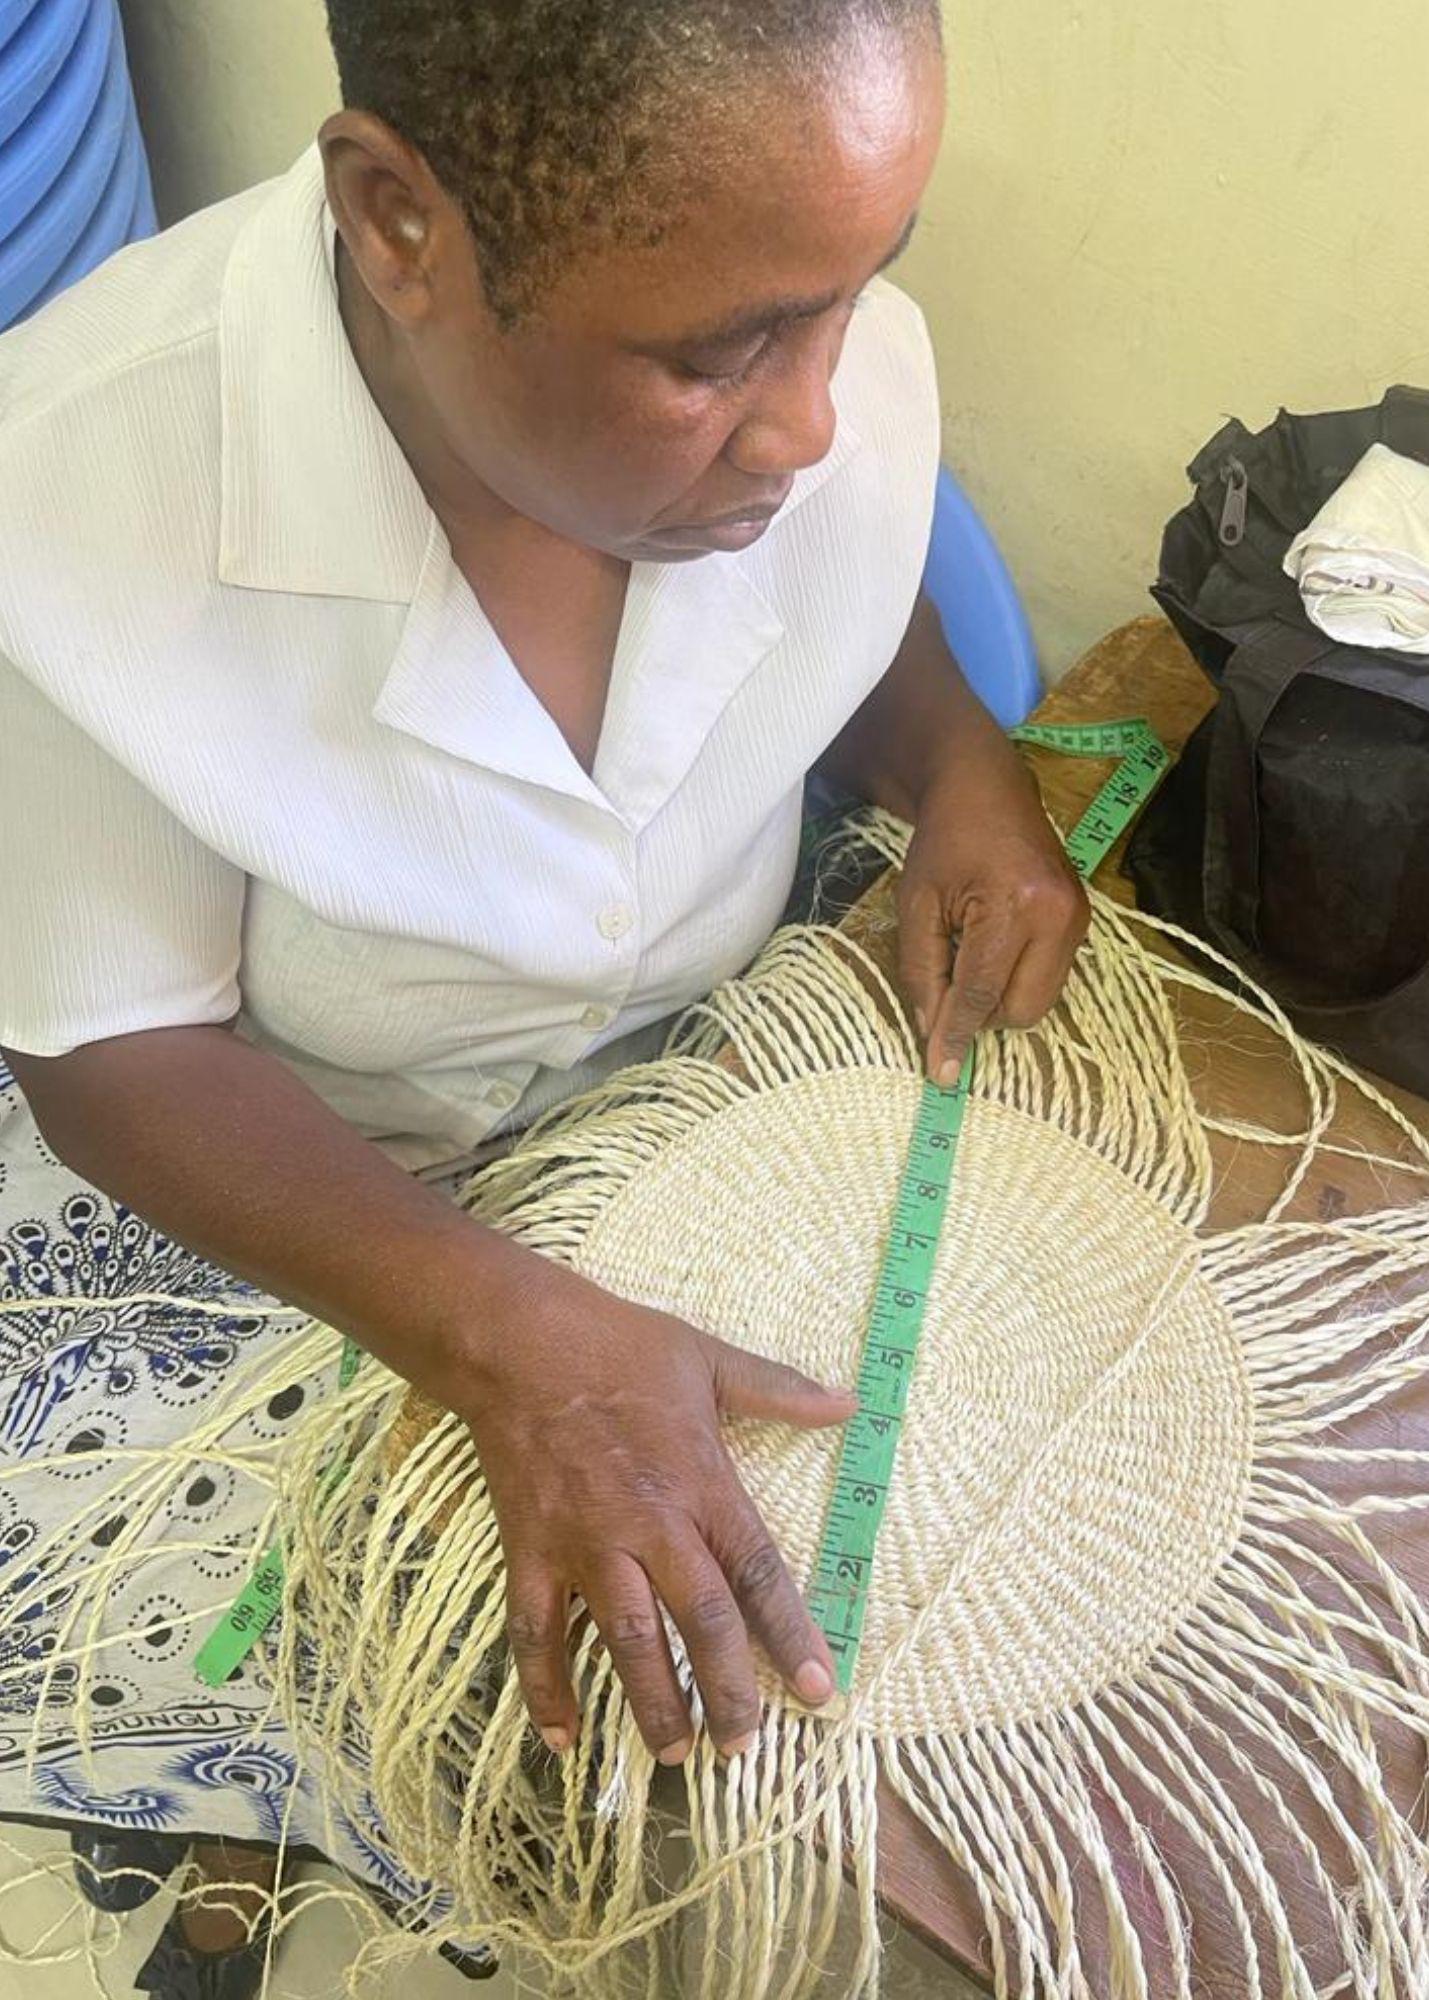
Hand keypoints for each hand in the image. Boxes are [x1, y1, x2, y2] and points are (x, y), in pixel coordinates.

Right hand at [451, 1257, 856, 1761]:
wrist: (519, 1343)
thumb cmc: (619, 1347)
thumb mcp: (707, 1358)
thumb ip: (779, 1389)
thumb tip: (850, 1402)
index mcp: (700, 1483)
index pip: (758, 1572)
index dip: (792, 1635)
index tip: (821, 1691)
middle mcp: (649, 1526)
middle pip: (699, 1622)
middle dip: (728, 1691)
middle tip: (746, 1748)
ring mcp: (586, 1545)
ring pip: (625, 1642)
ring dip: (653, 1704)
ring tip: (676, 1756)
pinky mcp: (531, 1554)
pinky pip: (536, 1634)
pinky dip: (545, 1689)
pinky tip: (562, 1739)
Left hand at [897, 751, 1087, 1084]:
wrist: (986, 788)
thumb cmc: (944, 842)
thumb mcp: (917, 905)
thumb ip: (922, 972)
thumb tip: (934, 1034)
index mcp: (1013, 906)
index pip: (982, 993)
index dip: (957, 1035)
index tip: (940, 1072)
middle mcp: (1057, 915)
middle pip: (1022, 1009)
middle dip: (983, 1017)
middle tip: (949, 990)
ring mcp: (1078, 917)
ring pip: (1041, 1000)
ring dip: (1001, 1000)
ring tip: (970, 959)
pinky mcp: (1084, 918)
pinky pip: (1051, 976)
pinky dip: (1018, 979)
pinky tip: (993, 949)